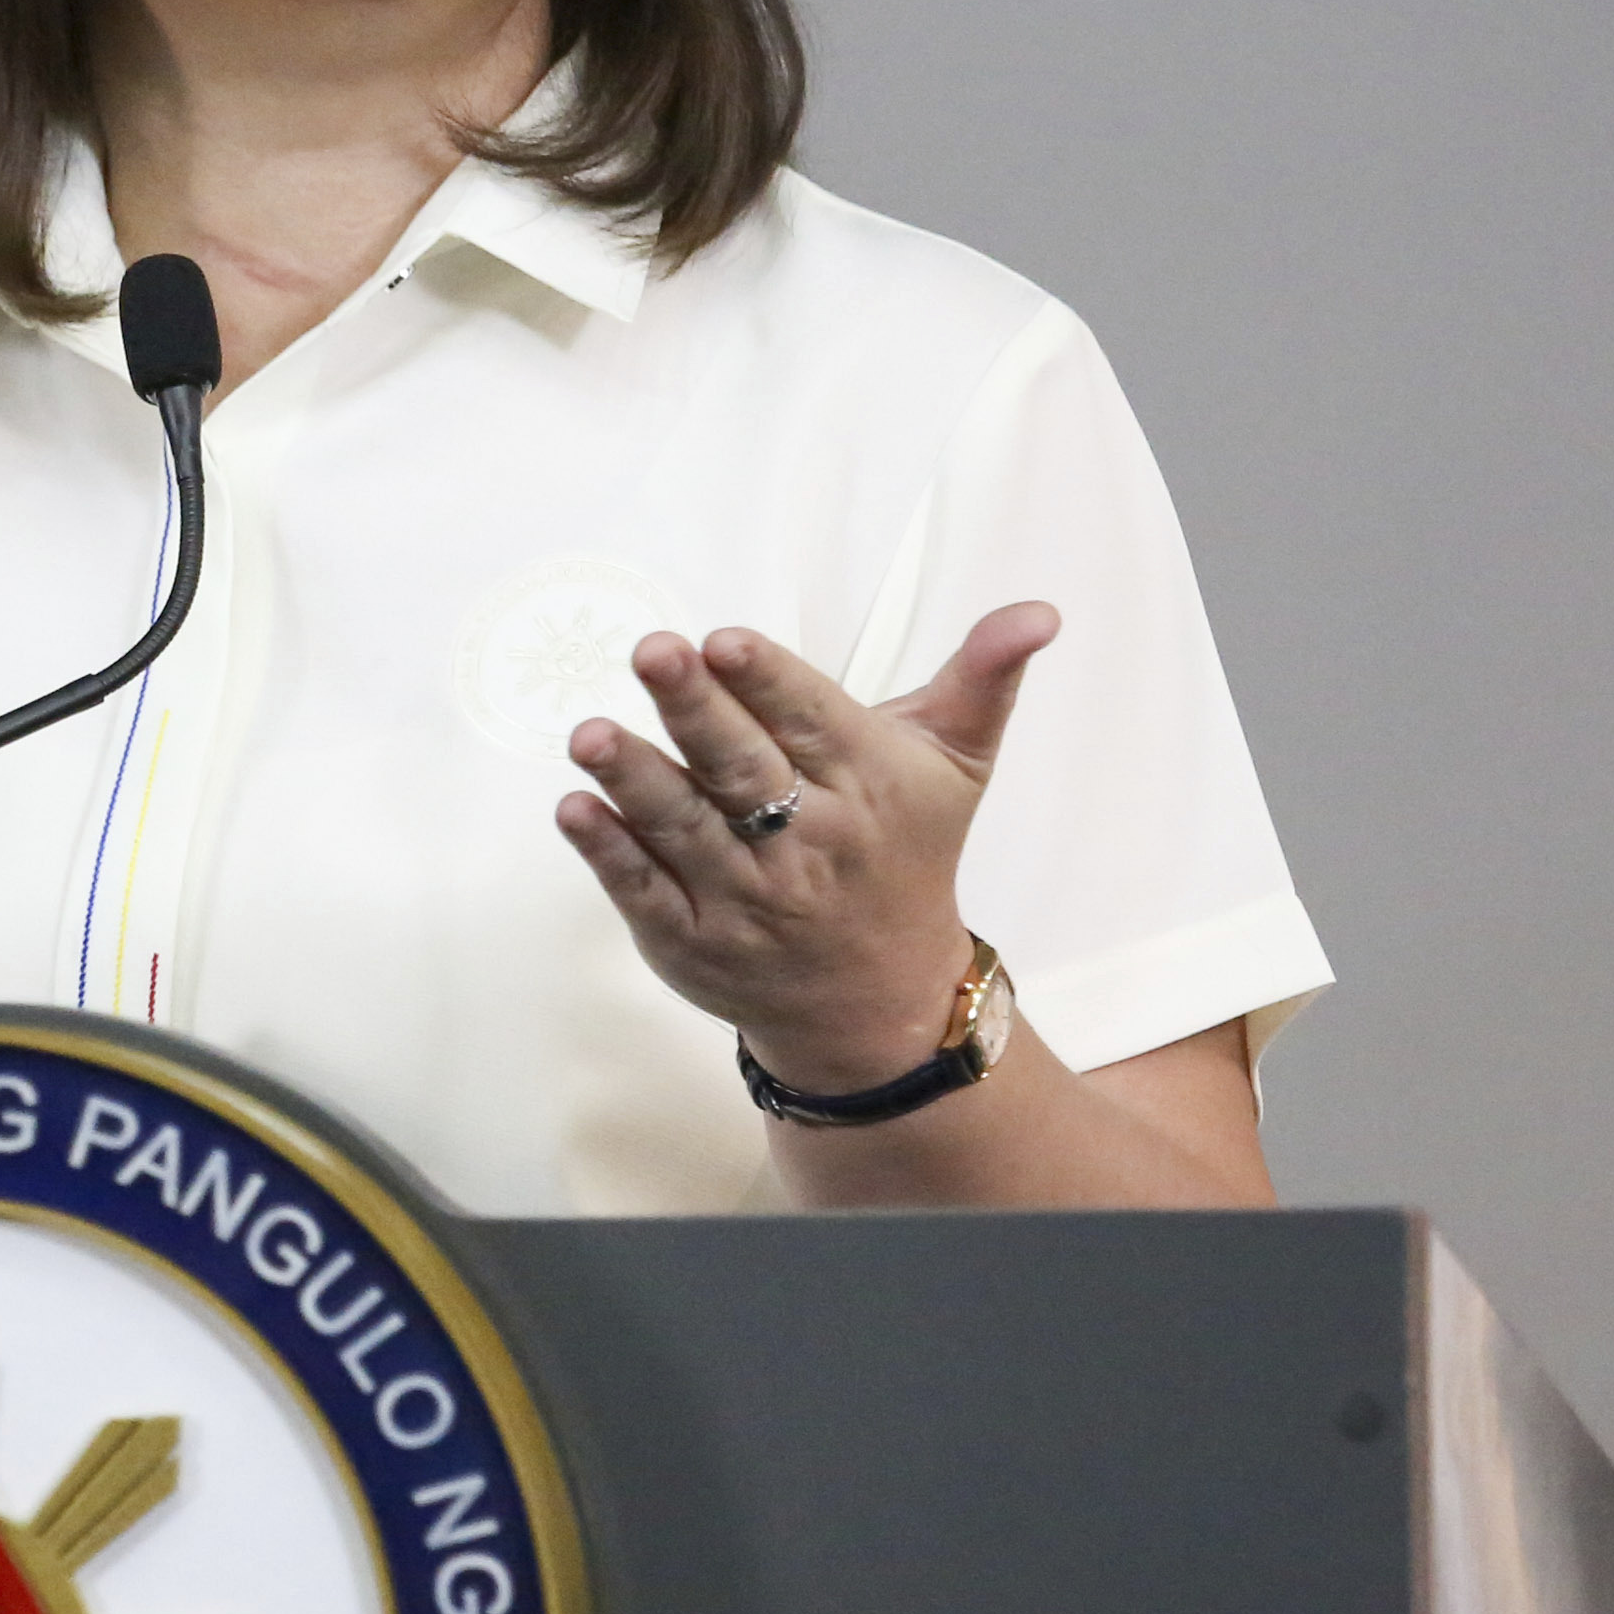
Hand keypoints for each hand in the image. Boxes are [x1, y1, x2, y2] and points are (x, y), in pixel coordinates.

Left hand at [553, 604, 1058, 1092]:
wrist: (881, 1000)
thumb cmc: (906, 856)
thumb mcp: (955, 766)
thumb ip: (982, 679)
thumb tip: (1036, 612)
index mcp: (866, 785)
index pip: (811, 721)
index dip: (768, 680)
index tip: (725, 641)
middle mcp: (807, 843)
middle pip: (743, 768)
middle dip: (696, 710)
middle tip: (652, 654)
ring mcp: (745, 897)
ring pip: (684, 828)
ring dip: (635, 778)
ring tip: (590, 734)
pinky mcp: (693, 941)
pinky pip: (644, 893)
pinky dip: (609, 853)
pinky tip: (576, 809)